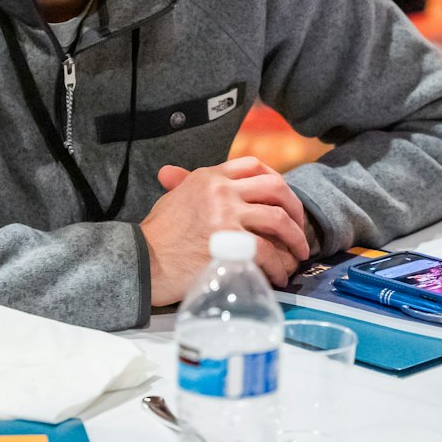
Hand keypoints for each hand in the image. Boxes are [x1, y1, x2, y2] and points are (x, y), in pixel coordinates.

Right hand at [140, 157, 310, 305]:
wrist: (142, 260)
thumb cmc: (156, 235)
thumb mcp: (173, 198)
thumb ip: (186, 185)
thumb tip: (175, 173)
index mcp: (208, 177)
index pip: (253, 165)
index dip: (276, 180)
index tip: (284, 198)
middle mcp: (220, 190)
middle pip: (275, 187)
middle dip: (295, 208)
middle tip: (299, 227)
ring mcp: (226, 215)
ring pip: (278, 219)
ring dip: (295, 239)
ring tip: (298, 255)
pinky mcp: (229, 242)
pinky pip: (268, 251)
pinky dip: (279, 266)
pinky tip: (279, 276)